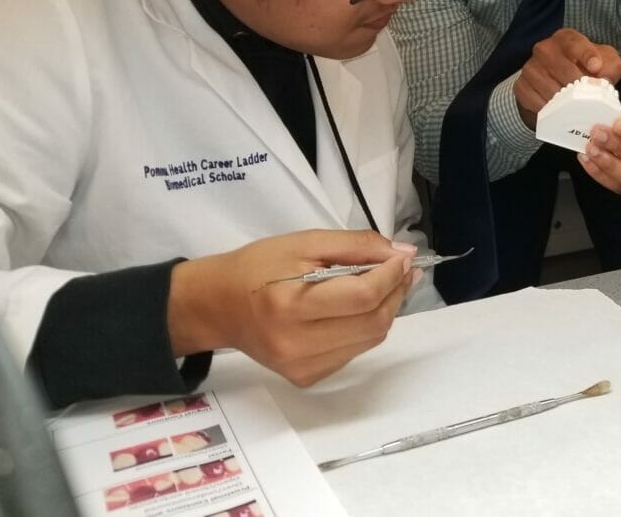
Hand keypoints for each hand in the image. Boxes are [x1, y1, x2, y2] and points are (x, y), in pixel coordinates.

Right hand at [168, 229, 416, 386]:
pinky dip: (365, 329)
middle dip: (395, 293)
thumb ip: (356, 246)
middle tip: (401, 270)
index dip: (391, 275)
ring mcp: (301, 366)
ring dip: (386, 311)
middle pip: (373, 322)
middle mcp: (297, 344)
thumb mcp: (304, 242)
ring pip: (369, 340)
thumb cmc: (258, 267)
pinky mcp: (305, 377)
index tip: (402, 257)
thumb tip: (403, 254)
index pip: (362, 296)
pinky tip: (356, 310)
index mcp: (291, 304)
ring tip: (384, 285)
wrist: (217, 306)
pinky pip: (353, 353)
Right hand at [514, 28, 620, 128]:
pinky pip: (535, 101)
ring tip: (578, 110)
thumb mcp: (605, 64)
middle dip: (578, 84)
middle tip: (591, 99)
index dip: (586, 53)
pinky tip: (560, 114)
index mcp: (566, 39)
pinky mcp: (521, 86)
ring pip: (548, 87)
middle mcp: (545, 49)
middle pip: (561, 67)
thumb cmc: (586, 70)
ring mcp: (530, 67)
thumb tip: (605, 77)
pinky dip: (549, 110)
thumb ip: (611, 66)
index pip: (574, 42)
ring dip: (564, 101)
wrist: (559, 85)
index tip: (596, 67)